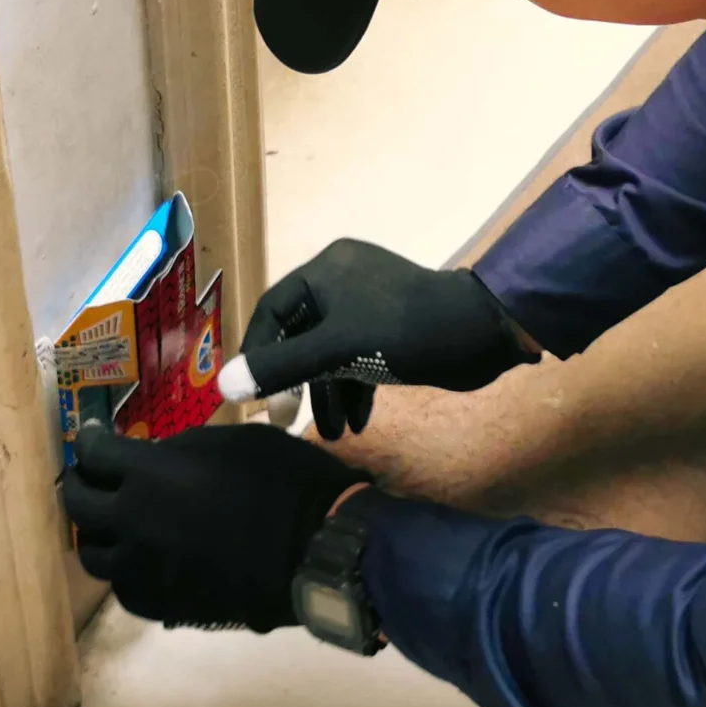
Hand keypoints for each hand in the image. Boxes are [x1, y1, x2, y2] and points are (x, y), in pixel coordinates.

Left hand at [61, 421, 368, 630]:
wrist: (317, 549)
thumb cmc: (285, 481)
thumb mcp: (231, 442)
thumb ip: (180, 451)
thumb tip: (151, 460)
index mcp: (148, 474)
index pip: (93, 453)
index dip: (90, 441)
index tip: (96, 437)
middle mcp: (131, 521)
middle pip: (79, 504)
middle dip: (82, 484)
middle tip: (94, 477)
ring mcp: (142, 568)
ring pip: (93, 553)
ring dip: (101, 532)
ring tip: (116, 523)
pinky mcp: (159, 603)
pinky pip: (124, 587)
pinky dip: (127, 570)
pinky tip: (145, 560)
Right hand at [233, 238, 539, 439]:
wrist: (480, 334)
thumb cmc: (401, 333)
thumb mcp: (335, 350)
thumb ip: (281, 367)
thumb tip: (225, 385)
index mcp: (326, 270)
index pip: (272, 312)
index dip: (258, 353)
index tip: (252, 393)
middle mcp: (344, 280)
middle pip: (303, 335)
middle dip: (300, 383)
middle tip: (287, 420)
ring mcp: (371, 304)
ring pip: (334, 352)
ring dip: (330, 394)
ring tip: (333, 436)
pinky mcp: (395, 329)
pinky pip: (361, 357)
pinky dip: (356, 389)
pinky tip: (357, 424)